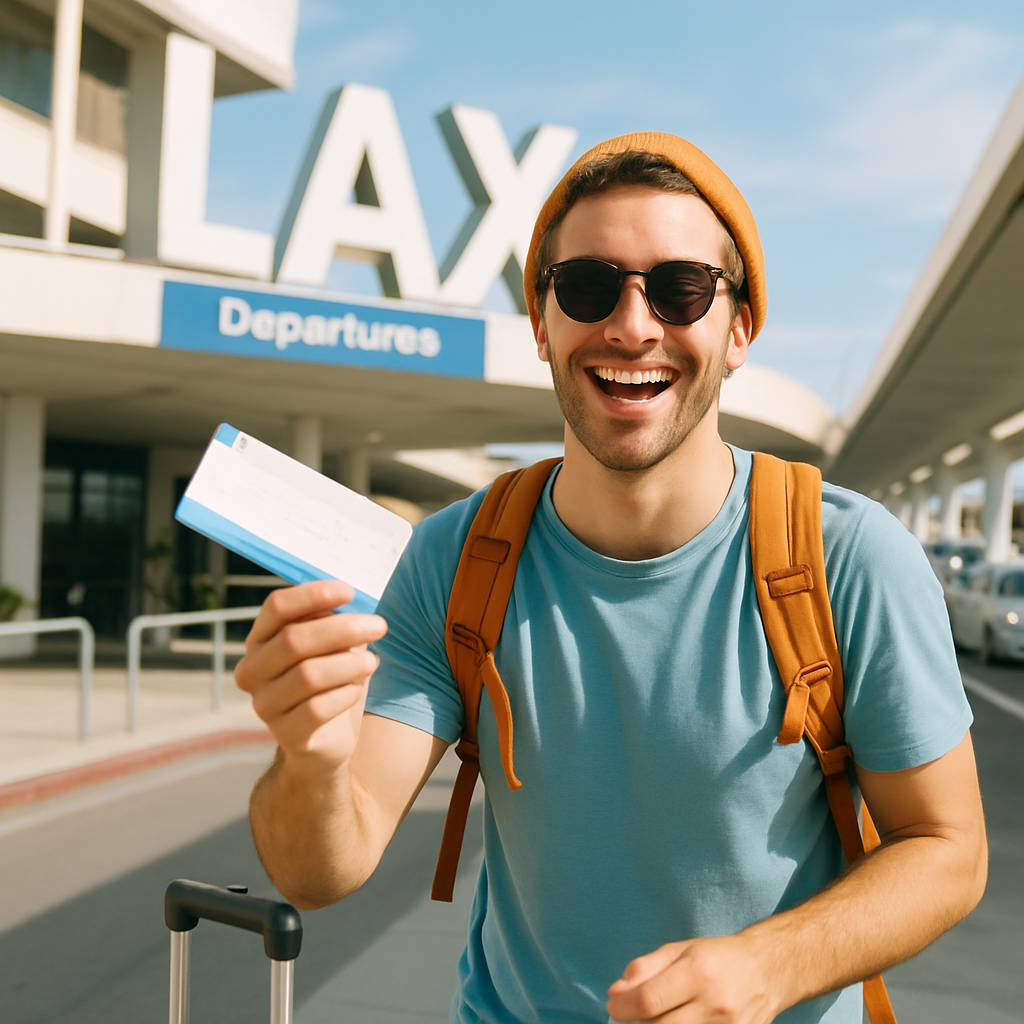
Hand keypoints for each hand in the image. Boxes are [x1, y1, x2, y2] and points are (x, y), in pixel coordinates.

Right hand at [235, 580, 387, 768]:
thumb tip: (357, 598)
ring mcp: (264, 704)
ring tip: (372, 661)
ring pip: (307, 675)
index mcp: (260, 639)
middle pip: (293, 639)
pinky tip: (355, 689)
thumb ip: (338, 620)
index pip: (277, 607)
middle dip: (343, 629)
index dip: (313, 594)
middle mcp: (252, 670)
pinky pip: (316, 709)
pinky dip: (344, 694)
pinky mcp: (284, 733)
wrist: (327, 739)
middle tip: (379, 625)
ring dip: (349, 664)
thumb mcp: (334, 646)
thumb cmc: (331, 681)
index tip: (350, 591)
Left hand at [606, 935, 779, 1023]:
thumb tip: (615, 992)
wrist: (767, 971)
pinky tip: (679, 1022)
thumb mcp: (679, 950)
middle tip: (636, 1011)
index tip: (613, 1006)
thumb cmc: (717, 958)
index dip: (622, 1008)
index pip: (649, 1000)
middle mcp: (716, 1004)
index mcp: (699, 972)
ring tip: (661, 1015)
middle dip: (639, 1022)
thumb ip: (645, 969)